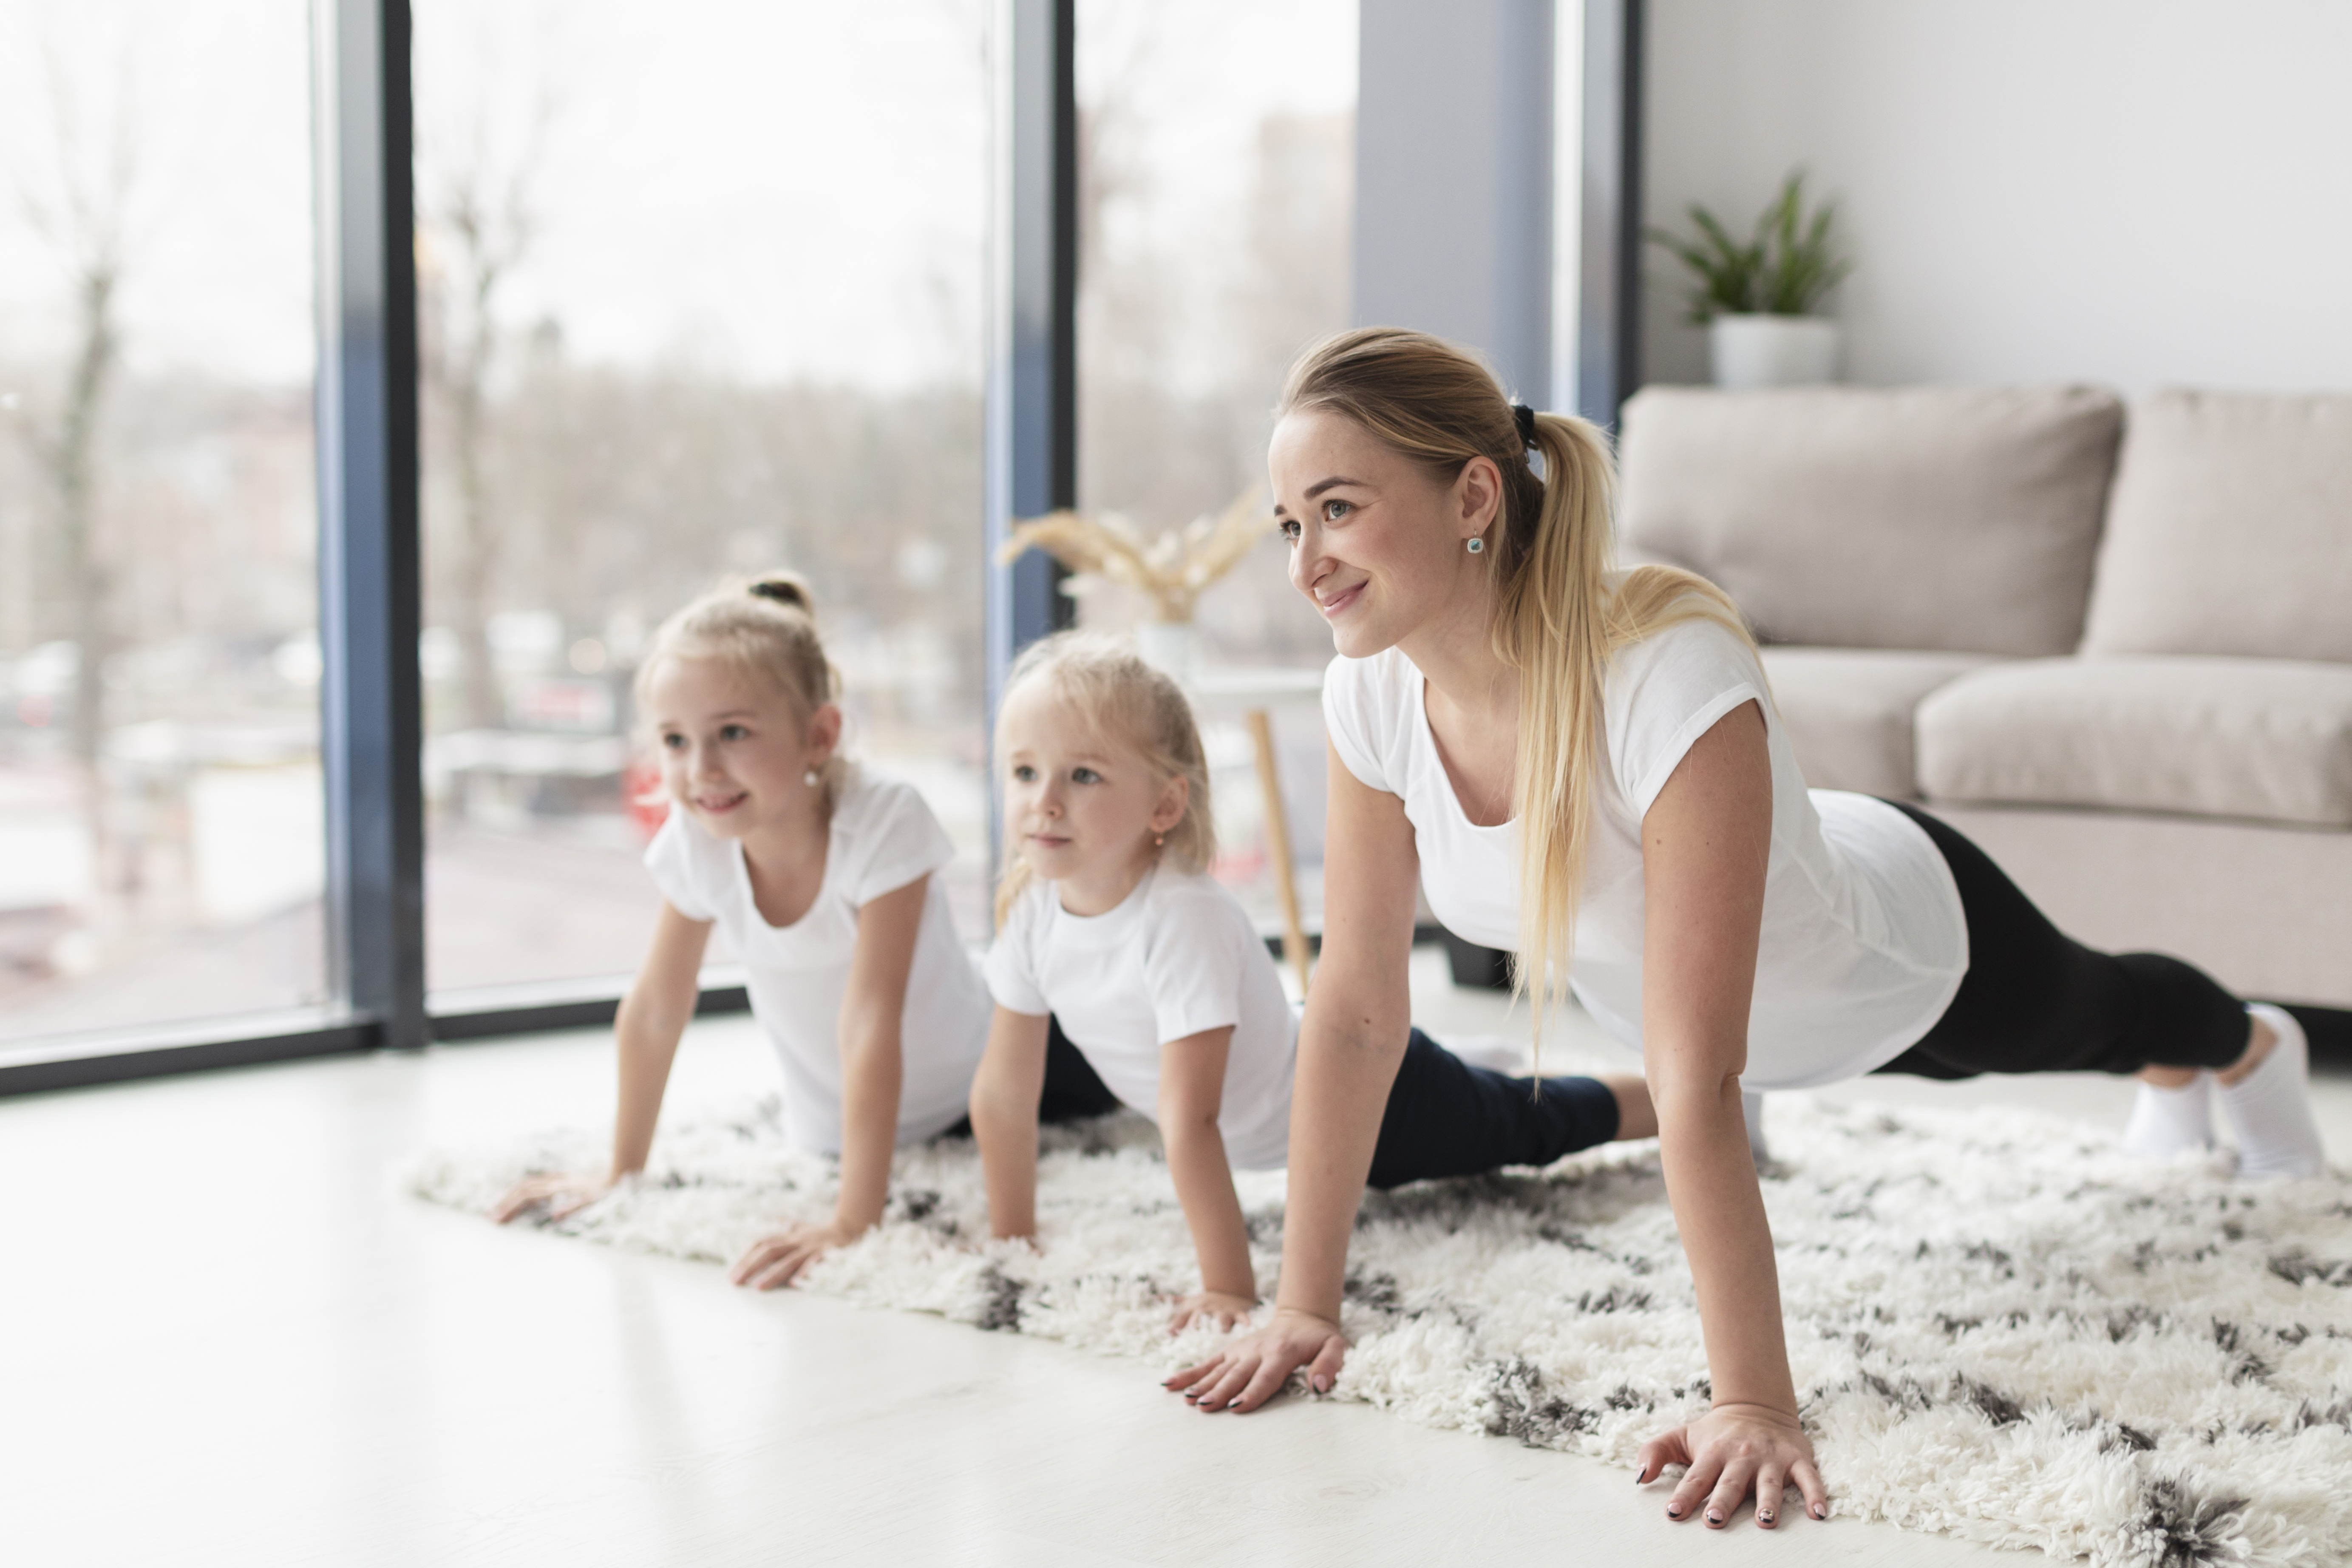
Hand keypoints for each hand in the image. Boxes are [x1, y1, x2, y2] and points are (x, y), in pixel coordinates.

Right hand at [491, 1171, 615, 1224]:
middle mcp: (554, 1181)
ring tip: (498, 1210)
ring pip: (527, 1185)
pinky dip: (522, 1192)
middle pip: (522, 1189)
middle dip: (504, 1202)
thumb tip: (555, 1216)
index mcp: (558, 1187)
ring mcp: (556, 1179)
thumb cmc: (606, 1192)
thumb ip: (574, 1207)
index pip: (526, 1195)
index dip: (509, 1206)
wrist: (618, 1174)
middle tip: (489, 1217)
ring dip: (511, 1197)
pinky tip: (519, 1199)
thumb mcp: (593, 1202)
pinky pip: (535, 1184)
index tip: (495, 1218)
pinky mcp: (560, 1180)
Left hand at [728, 1220, 862, 1289]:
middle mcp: (798, 1241)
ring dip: (773, 1273)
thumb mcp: (804, 1227)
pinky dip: (805, 1272)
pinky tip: (794, 1283)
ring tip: (758, 1287)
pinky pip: (815, 1263)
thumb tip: (777, 1219)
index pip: (762, 1244)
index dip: (746, 1257)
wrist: (853, 1228)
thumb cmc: (825, 1233)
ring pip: (789, 1259)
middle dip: (751, 1266)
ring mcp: (812, 1247)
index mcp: (790, 1236)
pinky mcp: (828, 1253)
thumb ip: (790, 1225)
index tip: (732, 1273)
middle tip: (736, 1282)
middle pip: (770, 1251)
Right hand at [1161, 1306, 1345, 1412]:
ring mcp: (1241, 1350)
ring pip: (1218, 1369)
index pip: (1266, 1376)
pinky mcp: (1231, 1351)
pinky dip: (1189, 1373)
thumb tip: (1319, 1386)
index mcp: (1282, 1353)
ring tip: (1186, 1399)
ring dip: (1201, 1384)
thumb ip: (1329, 1364)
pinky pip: (1208, 1363)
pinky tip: (1171, 1384)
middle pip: (1237, 1375)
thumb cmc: (1320, 1338)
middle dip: (1219, 1391)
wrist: (1302, 1316)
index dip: (1252, 1392)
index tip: (1237, 1406)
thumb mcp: (1336, 1347)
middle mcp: (1257, 1351)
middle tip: (1203, 1406)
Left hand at [1167, 1290, 1259, 1334]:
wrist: (1229, 1289)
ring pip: (1221, 1318)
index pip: (1182, 1317)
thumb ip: (1172, 1307)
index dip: (1175, 1325)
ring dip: (1221, 1324)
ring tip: (1222, 1330)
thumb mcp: (1187, 1302)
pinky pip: (1242, 1316)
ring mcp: (1222, 1310)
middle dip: (1196, 1326)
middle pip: (1200, 1318)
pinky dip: (1245, 1320)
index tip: (1170, 1334)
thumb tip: (1155, 1307)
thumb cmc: (1205, 1302)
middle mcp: (1207, 1309)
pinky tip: (1248, 1325)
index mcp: (1193, 1307)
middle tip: (1194, 1334)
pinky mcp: (1237, 1312)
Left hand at [1635, 1403, 1827, 1529]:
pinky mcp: (1797, 1459)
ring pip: (1769, 1483)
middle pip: (1730, 1482)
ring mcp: (1770, 1458)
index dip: (1684, 1496)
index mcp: (1712, 1453)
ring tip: (1765, 1522)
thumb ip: (1655, 1452)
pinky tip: (1819, 1514)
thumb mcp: (1682, 1436)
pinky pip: (1809, 1478)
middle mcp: (1741, 1457)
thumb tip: (1638, 1478)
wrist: (1757, 1407)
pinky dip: (1816, 1495)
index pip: (1695, 1478)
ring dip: (1768, 1503)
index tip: (1673, 1513)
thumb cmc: (1715, 1433)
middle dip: (1722, 1502)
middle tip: (1714, 1521)